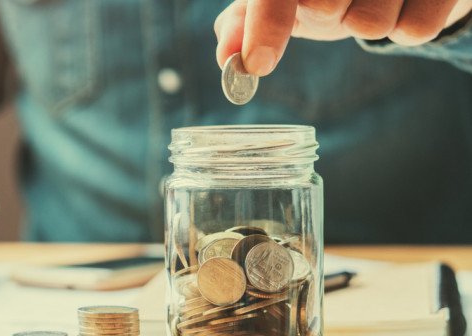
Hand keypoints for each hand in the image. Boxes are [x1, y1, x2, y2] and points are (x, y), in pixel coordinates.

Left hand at [215, 0, 471, 75]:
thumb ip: (247, 23)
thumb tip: (226, 58)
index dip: (265, 24)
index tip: (258, 64)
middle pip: (325, 5)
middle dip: (325, 15)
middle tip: (335, 0)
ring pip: (371, 21)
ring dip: (365, 23)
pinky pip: (414, 30)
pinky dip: (403, 29)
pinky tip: (403, 4)